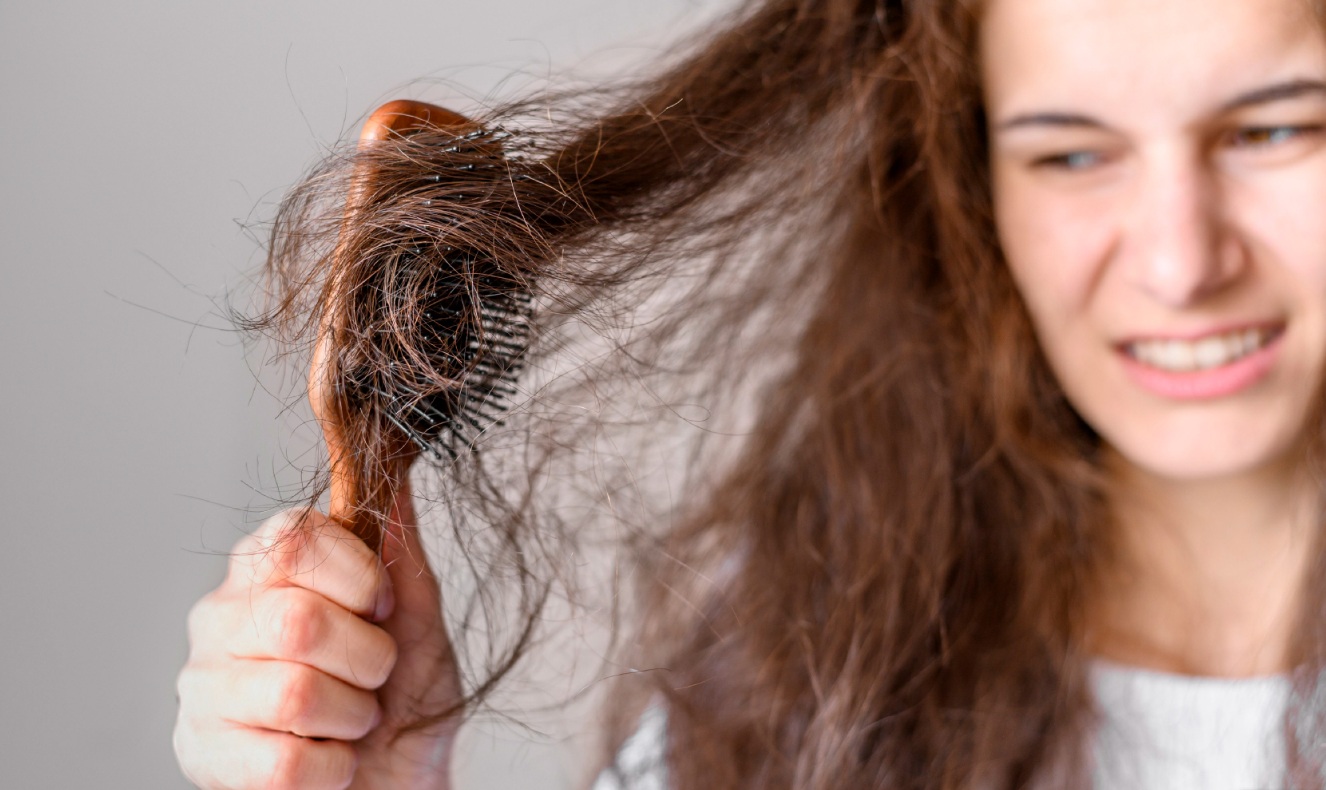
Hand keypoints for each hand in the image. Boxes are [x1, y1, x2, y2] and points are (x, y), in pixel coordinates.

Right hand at [174, 485, 460, 788]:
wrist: (397, 780)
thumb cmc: (403, 694)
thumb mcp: (417, 618)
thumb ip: (399, 550)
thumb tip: (393, 472)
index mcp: (268, 567)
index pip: (295, 538)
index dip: (359, 579)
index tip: (382, 610)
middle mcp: (220, 615)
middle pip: (297, 620)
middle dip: (366, 659)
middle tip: (375, 677)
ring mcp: (202, 684)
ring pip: (292, 694)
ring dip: (352, 717)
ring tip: (353, 720)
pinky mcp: (200, 751)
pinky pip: (282, 763)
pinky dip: (332, 768)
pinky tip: (329, 759)